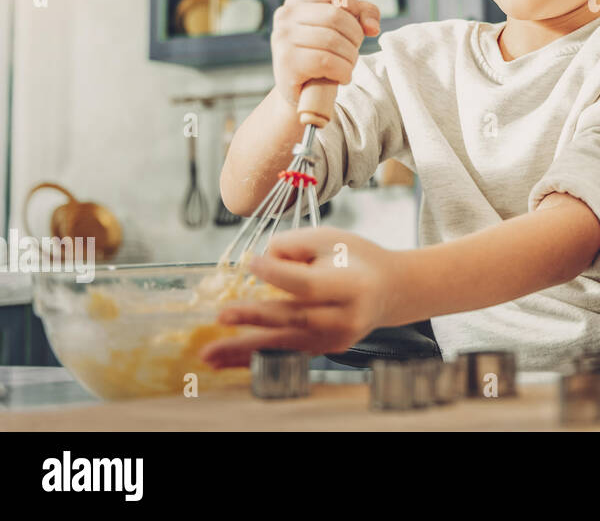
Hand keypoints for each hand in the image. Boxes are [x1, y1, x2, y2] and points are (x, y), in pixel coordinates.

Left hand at [199, 227, 404, 367]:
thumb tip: (257, 265)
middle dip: (255, 317)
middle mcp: (346, 317)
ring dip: (244, 350)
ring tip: (209, 354)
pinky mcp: (326, 351)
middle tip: (222, 316)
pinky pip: (287, 354)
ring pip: (285, 345)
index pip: (308, 284)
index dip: (278, 273)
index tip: (250, 262)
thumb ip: (293, 245)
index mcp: (352, 285)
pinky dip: (256, 358)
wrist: (390, 289)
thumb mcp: (331, 238)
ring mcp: (336, 339)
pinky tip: (227, 361)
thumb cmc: (356, 257)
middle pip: (295, 318)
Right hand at [271, 0, 380, 108]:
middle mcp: (286, 15)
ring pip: (333, 40)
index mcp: (299, 0)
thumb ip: (364, 14)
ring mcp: (282, 38)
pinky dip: (343, 71)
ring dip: (350, 57)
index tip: (356, 21)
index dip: (352, 2)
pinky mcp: (286, 62)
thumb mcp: (346, 28)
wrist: (302, 91)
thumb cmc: (326, 53)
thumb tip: (372, 26)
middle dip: (355, 36)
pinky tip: (341, 77)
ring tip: (347, 65)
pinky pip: (326, 61)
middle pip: (337, 16)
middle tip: (352, 51)